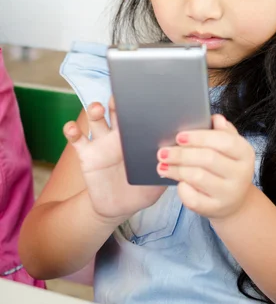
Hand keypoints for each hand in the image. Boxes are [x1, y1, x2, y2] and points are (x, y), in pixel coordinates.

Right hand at [64, 98, 165, 223]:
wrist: (117, 208)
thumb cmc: (141, 191)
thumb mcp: (157, 182)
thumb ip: (165, 170)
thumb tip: (176, 158)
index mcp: (138, 138)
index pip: (138, 116)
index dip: (139, 105)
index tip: (141, 96)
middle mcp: (119, 136)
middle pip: (117, 111)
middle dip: (117, 100)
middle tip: (119, 96)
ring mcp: (102, 143)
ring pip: (96, 119)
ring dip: (95, 110)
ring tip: (97, 109)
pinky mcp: (86, 154)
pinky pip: (77, 139)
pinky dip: (71, 130)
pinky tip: (71, 128)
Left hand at [156, 114, 254, 220]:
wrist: (234, 201)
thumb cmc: (226, 166)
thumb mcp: (229, 147)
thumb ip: (222, 131)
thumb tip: (216, 119)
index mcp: (245, 153)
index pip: (224, 141)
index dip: (199, 137)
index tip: (179, 136)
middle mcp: (241, 174)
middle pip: (207, 159)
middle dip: (181, 154)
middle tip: (163, 152)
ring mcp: (229, 193)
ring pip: (197, 177)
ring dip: (176, 169)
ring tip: (162, 165)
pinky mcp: (216, 209)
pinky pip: (194, 199)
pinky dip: (182, 189)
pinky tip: (175, 182)